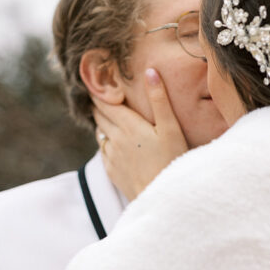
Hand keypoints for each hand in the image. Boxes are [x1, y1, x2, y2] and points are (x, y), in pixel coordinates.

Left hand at [93, 68, 186, 198]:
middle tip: (101, 94)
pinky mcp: (111, 171)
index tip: (97, 81)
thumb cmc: (171, 161)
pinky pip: (103, 151)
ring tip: (108, 116)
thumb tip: (150, 71)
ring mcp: (111, 156)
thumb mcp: (171, 128)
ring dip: (102, 123)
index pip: (105, 102)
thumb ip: (160, 99)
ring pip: (99, 133)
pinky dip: (106, 142)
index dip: (99, 91)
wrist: (162, 198)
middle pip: (99, 115)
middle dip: (99, 104)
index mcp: (128, 125)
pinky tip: (115, 143)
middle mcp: (114, 139)